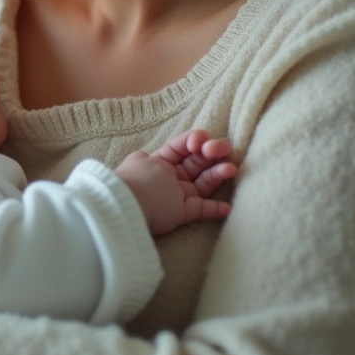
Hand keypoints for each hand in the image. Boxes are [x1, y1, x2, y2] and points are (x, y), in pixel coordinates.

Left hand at [115, 130, 237, 235]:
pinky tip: (227, 207)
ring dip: (218, 174)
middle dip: (212, 152)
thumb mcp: (146, 161)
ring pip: (203, 182)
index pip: (181, 146)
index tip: (200, 140)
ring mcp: (177, 195)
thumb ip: (164, 157)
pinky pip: (202, 210)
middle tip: (223, 149)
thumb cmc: (138, 182)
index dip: (194, 140)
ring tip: (230, 169)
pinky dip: (215, 209)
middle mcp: (170, 177)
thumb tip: (167, 153)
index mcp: (159, 160)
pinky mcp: (182, 214)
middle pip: (197, 162)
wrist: (125, 210)